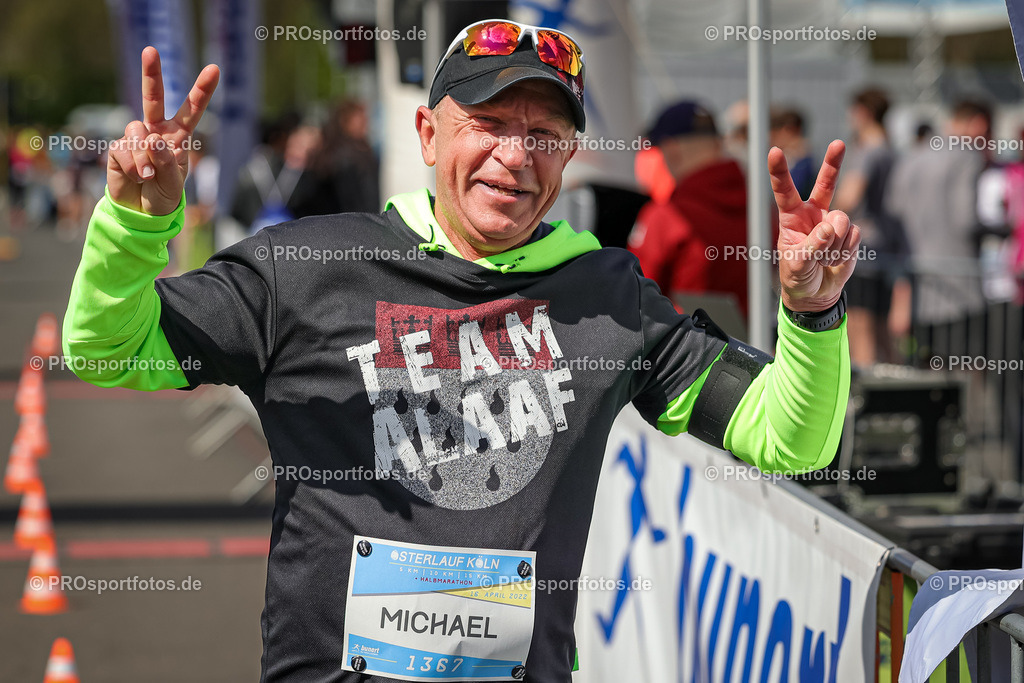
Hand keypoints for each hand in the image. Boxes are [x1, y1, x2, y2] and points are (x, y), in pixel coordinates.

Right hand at [107, 46, 219, 214]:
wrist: (140, 212)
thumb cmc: (164, 195)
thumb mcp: (174, 184)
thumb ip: (166, 163)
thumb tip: (153, 140)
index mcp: (178, 136)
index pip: (191, 110)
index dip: (202, 90)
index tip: (214, 69)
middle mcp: (156, 131)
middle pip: (154, 99)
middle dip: (151, 75)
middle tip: (151, 51)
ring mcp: (136, 138)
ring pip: (138, 132)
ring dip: (144, 158)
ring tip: (147, 177)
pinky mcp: (118, 148)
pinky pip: (124, 151)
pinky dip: (131, 168)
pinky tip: (135, 178)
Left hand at [768, 140, 859, 311]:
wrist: (816, 293)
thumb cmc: (797, 276)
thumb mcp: (797, 264)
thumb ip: (811, 246)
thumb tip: (830, 227)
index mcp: (791, 217)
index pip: (784, 191)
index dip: (779, 171)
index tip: (774, 151)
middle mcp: (813, 214)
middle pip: (825, 184)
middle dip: (833, 163)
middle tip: (838, 143)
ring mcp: (833, 222)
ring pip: (841, 222)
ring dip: (833, 246)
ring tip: (823, 259)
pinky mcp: (851, 234)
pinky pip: (854, 236)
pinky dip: (845, 252)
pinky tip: (836, 260)